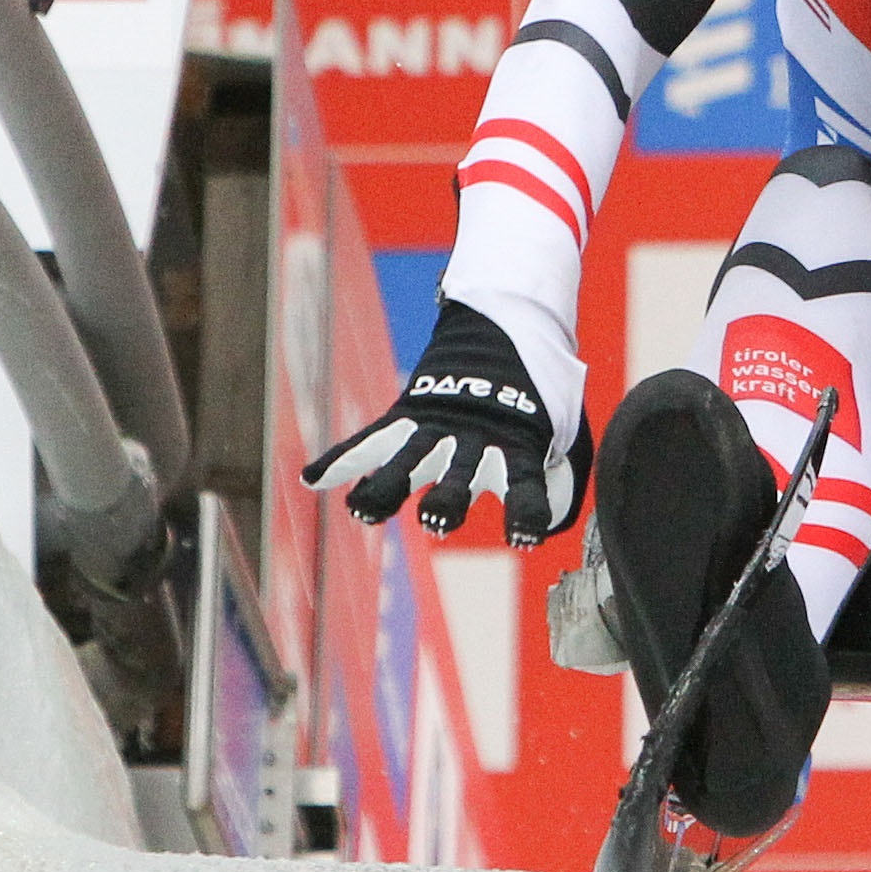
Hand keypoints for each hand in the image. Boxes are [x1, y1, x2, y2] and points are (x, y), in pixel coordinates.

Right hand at [303, 298, 589, 545]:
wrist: (501, 335)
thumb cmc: (531, 403)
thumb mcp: (559, 435)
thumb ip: (556, 481)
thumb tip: (549, 526)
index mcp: (516, 451)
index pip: (526, 489)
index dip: (526, 514)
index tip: (522, 536)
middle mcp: (474, 444)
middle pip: (456, 481)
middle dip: (445, 505)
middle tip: (435, 520)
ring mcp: (437, 430)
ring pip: (408, 464)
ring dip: (385, 490)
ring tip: (363, 512)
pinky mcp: (408, 417)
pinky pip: (369, 440)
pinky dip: (339, 458)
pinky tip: (311, 479)